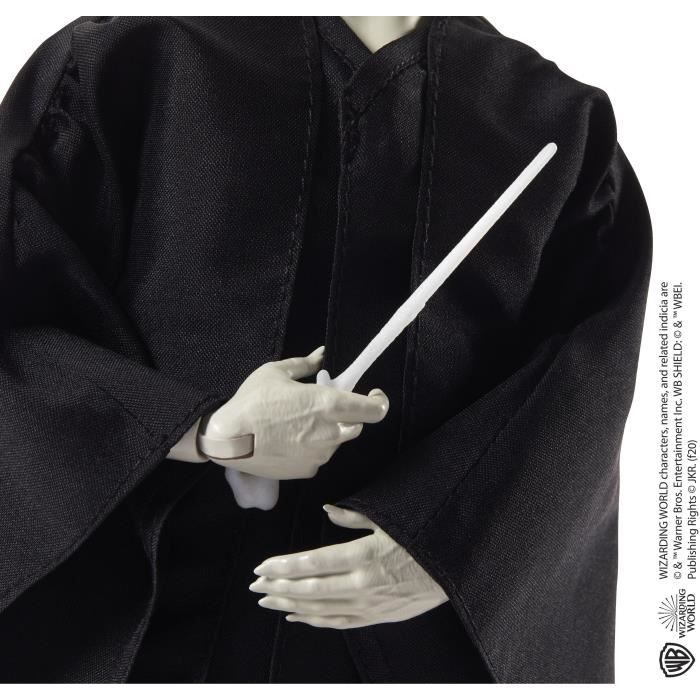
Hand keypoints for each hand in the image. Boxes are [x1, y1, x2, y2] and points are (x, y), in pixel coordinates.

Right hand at [200, 346, 389, 479]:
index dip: (379, 402)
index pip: (373, 410)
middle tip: (327, 407)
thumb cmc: (252, 401)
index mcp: (327, 404)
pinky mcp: (307, 470)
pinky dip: (313, 448)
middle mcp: (329, 432)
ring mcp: (319, 455)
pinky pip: (319, 457)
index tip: (374, 395)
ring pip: (337, 442)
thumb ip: (305, 364)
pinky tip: (290, 439)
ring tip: (300, 422)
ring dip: (329, 431)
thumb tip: (321, 353)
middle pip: (358, 426)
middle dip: (350, 416)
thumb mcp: (276, 372)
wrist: (228, 440)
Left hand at [249, 505, 448, 628]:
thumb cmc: (422, 537)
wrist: (455, 567)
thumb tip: (327, 511)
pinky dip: (316, 622)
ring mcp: (369, 604)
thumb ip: (354, 517)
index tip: (261, 567)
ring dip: (291, 605)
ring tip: (268, 602)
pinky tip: (298, 618)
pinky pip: (340, 623)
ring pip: (321, 609)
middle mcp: (362, 584)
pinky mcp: (378, 616)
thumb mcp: (390, 519)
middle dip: (279, 587)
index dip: (283, 567)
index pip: (312, 563)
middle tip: (254, 587)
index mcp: (363, 555)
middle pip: (310, 589)